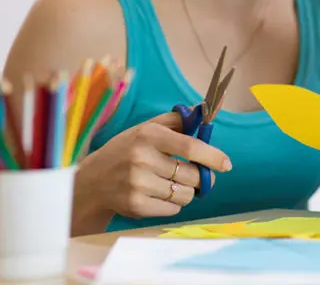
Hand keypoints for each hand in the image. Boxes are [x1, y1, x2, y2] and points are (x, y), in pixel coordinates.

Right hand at [73, 112, 231, 228]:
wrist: (92, 182)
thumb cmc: (126, 151)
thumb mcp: (145, 129)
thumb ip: (175, 121)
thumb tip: (203, 111)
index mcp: (148, 135)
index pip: (190, 146)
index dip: (213, 156)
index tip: (227, 164)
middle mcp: (142, 158)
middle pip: (192, 175)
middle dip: (199, 178)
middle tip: (193, 176)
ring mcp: (138, 184)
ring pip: (185, 194)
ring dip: (186, 192)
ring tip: (171, 185)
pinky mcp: (136, 206)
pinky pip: (173, 209)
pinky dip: (172, 204)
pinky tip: (158, 195)